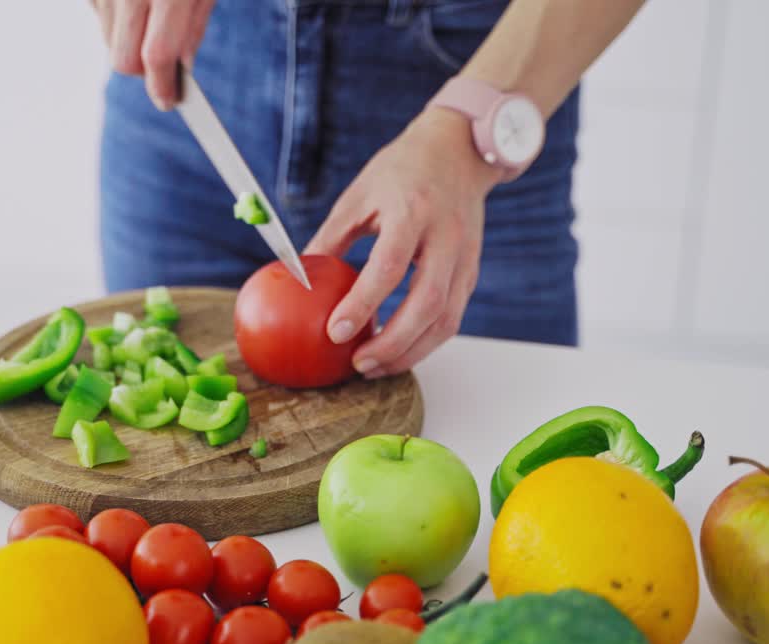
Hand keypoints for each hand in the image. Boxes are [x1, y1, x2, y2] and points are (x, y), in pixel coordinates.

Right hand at [90, 0, 215, 109]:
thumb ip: (193, 27)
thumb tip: (180, 68)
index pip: (157, 55)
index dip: (162, 85)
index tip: (168, 100)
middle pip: (124, 60)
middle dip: (143, 71)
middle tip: (162, 62)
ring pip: (109, 43)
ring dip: (129, 43)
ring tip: (150, 17)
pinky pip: (99, 18)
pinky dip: (116, 20)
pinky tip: (132, 0)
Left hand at [303, 108, 504, 378]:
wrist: (459, 150)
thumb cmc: (401, 170)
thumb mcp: (359, 195)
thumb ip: (331, 238)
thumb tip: (298, 279)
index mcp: (412, 212)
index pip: (388, 267)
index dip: (362, 304)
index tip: (335, 332)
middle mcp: (445, 237)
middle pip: (426, 304)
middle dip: (392, 343)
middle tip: (357, 363)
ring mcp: (465, 256)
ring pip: (446, 319)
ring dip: (411, 352)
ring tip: (374, 367)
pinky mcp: (471, 271)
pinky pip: (453, 317)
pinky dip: (426, 341)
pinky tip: (398, 352)